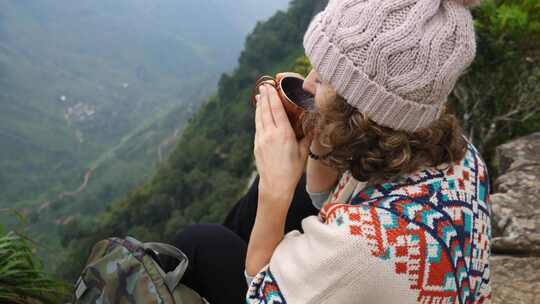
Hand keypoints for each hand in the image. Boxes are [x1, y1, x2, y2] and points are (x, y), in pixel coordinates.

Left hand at [254, 84, 311, 203]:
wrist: (275, 185)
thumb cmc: (292, 170)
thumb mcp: (303, 153)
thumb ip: (307, 137)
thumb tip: (313, 126)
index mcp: (284, 134)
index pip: (277, 110)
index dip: (273, 97)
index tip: (271, 87)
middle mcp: (271, 134)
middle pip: (266, 110)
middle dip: (265, 97)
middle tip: (264, 86)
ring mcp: (262, 139)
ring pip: (259, 117)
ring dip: (259, 105)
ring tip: (260, 95)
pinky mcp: (257, 145)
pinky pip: (258, 126)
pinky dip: (258, 117)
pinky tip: (259, 113)